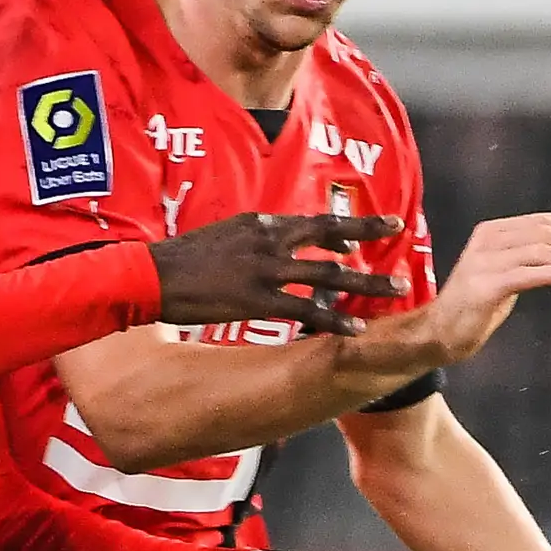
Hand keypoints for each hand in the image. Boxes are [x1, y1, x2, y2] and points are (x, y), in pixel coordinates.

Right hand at [149, 213, 408, 335]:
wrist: (150, 276)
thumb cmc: (183, 261)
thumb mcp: (223, 236)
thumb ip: (255, 239)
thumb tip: (278, 244)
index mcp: (261, 223)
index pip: (313, 221)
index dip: (348, 223)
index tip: (375, 225)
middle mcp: (269, 239)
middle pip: (330, 234)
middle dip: (369, 231)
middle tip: (399, 229)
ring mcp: (266, 270)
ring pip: (329, 274)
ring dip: (367, 282)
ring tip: (397, 289)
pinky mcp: (258, 300)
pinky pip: (306, 310)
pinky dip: (334, 320)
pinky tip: (356, 329)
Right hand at [414, 214, 550, 366]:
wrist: (439, 333)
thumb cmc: (476, 306)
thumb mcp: (504, 273)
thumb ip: (528, 259)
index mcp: (491, 232)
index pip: (541, 223)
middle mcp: (486, 241)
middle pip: (543, 234)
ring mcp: (483, 263)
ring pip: (538, 251)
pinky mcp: (483, 287)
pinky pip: (524, 274)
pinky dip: (550, 273)